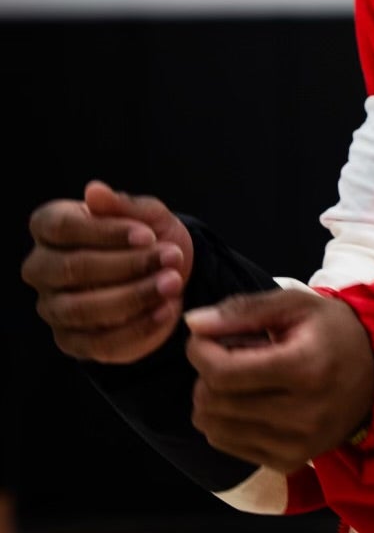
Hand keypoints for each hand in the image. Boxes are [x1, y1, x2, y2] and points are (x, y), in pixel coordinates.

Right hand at [22, 181, 192, 363]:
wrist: (167, 273)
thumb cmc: (147, 237)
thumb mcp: (147, 215)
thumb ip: (123, 205)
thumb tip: (94, 190)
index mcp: (49, 228)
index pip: (63, 228)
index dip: (106, 232)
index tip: (148, 235)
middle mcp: (41, 268)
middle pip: (72, 268)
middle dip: (127, 265)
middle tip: (171, 259)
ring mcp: (53, 308)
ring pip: (83, 308)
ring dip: (133, 297)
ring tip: (172, 285)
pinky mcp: (72, 342)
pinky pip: (100, 342)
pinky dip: (138, 328)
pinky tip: (166, 311)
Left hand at [185, 289, 373, 472]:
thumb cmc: (333, 331)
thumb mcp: (294, 305)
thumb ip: (242, 311)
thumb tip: (192, 324)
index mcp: (304, 368)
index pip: (222, 373)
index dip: (200, 353)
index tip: (205, 338)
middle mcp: (302, 415)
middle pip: (214, 403)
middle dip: (205, 375)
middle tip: (226, 357)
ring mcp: (297, 445)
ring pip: (215, 430)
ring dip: (212, 401)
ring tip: (236, 381)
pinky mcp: (292, 461)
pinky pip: (230, 447)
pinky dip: (226, 423)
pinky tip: (247, 403)